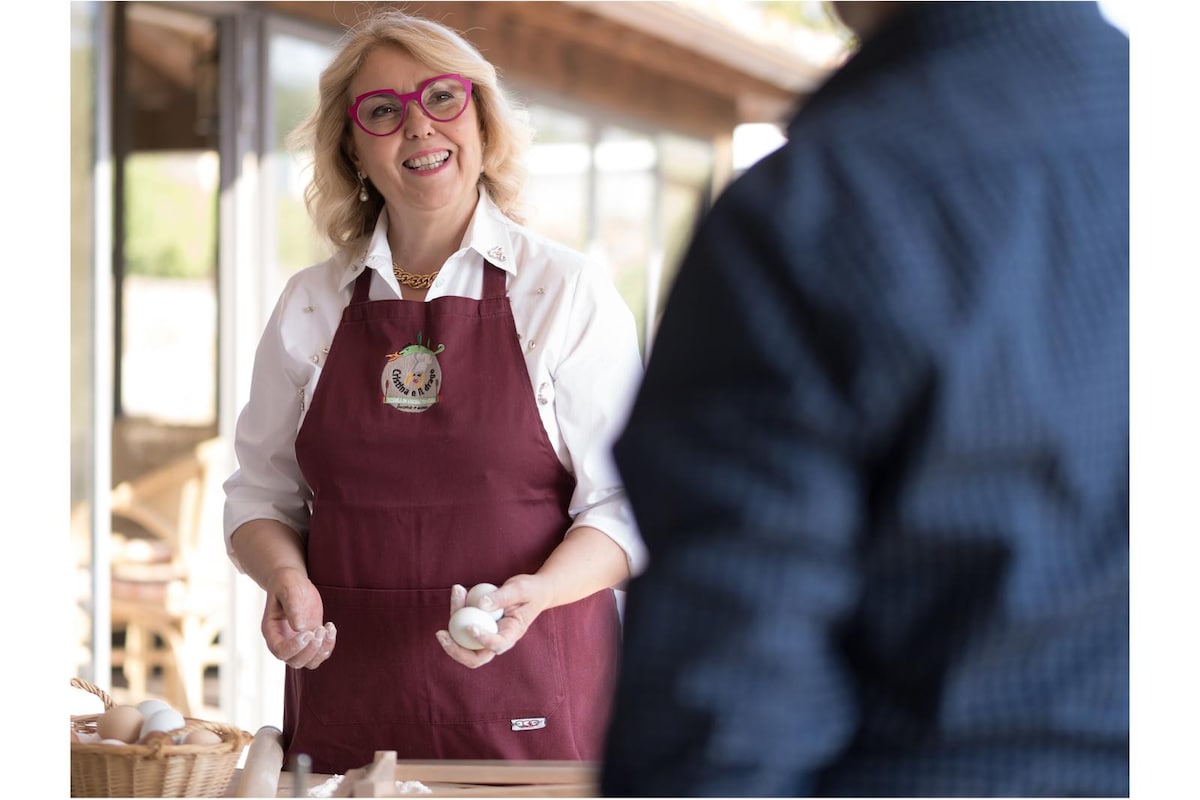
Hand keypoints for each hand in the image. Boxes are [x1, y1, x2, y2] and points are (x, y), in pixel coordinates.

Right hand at [262, 566, 335, 668]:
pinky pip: (321, 653)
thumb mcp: (288, 588)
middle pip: (295, 662)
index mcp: (271, 631)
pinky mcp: (311, 639)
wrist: (292, 582)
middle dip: (310, 650)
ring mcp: (298, 642)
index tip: (308, 632)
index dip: (294, 647)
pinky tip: (330, 626)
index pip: (280, 651)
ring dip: (322, 650)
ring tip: (327, 628)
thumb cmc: (287, 583)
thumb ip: (293, 606)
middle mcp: (283, 641)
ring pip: (310, 662)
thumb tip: (299, 627)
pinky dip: (329, 645)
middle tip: (318, 629)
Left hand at [435, 574, 550, 667]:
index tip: (470, 627)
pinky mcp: (480, 627)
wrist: (536, 592)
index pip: (497, 645)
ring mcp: (488, 636)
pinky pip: (464, 625)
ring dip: (454, 622)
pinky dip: (458, 610)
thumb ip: (501, 597)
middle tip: (440, 634)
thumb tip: (480, 605)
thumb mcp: (520, 589)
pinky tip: (458, 591)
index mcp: (513, 634)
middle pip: (475, 658)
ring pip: (465, 641)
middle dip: (455, 651)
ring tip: (457, 592)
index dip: (482, 640)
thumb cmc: (530, 590)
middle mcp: (499, 640)